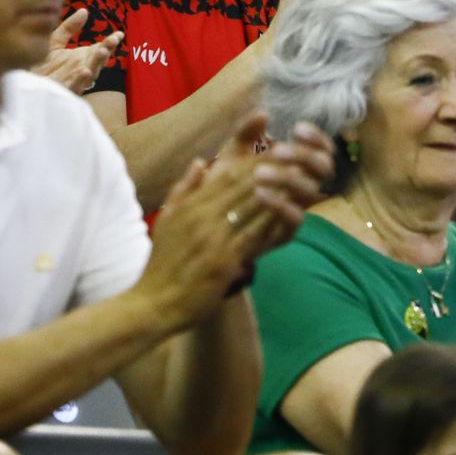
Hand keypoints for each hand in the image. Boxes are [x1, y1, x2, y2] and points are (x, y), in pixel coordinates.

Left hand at [31, 9, 119, 93]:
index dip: (110, 42)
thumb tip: (84, 10)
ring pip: (90, 74)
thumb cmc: (41, 66)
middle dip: (105, 52)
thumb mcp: (55, 42)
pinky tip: (84, 72)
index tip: (119, 34)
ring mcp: (73, 81)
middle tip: (110, 42)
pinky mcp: (63, 90)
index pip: (100, 48)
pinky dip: (80, 81)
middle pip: (97, 61)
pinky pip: (74, 87)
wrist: (27, 85)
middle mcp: (81, 69)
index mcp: (82, 57)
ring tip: (102, 52)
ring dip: (96, 63)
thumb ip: (69, 28)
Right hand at [138, 113, 333, 327]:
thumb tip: (200, 161)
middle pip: (243, 184)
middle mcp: (201, 216)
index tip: (277, 152)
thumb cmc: (161, 263)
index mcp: (190, 205)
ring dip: (278, 191)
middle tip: (298, 158)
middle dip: (272, 170)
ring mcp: (213, 238)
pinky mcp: (224, 261)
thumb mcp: (166, 219)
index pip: (227, 174)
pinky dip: (272, 223)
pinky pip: (254, 236)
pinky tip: (290, 214)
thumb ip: (183, 189)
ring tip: (302, 179)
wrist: (153, 302)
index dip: (255, 161)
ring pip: (251, 206)